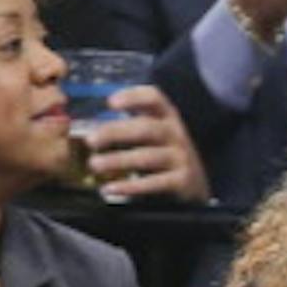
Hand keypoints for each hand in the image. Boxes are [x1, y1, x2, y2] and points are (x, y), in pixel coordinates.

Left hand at [76, 86, 210, 202]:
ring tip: (94, 164)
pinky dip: (129, 187)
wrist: (196, 186)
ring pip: (146, 157)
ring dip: (117, 160)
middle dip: (115, 132)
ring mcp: (181, 158)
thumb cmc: (165, 155)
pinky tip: (109, 188)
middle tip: (90, 140)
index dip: (133, 98)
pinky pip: (153, 183)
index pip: (154, 98)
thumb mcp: (156, 134)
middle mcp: (176, 134)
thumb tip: (91, 124)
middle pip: (145, 128)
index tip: (110, 103)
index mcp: (168, 117)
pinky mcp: (182, 181)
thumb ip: (131, 124)